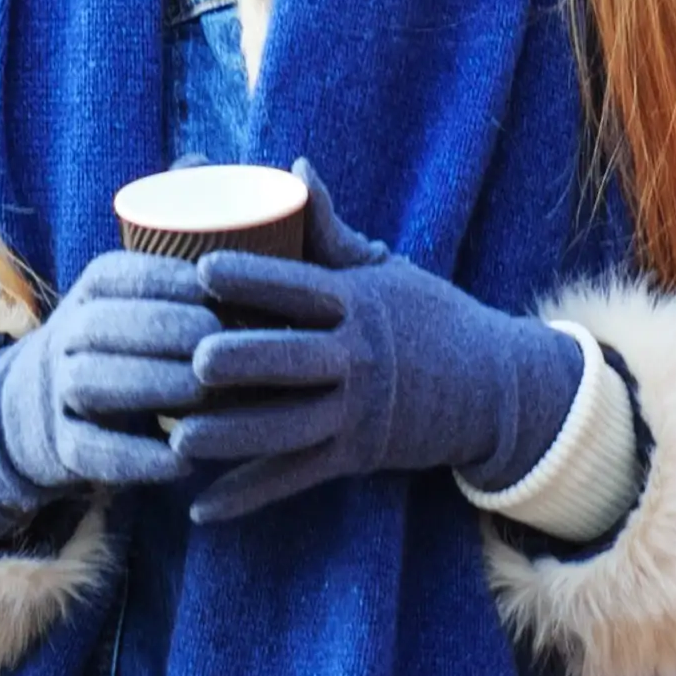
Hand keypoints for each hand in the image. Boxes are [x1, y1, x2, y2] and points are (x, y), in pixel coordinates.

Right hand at [0, 250, 217, 543]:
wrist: (38, 407)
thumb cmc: (125, 348)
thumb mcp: (140, 308)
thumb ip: (189, 297)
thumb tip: (267, 289)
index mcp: (90, 293)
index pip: (118, 276)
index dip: (168, 282)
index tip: (221, 289)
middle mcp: (65, 337)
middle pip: (100, 325)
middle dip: (161, 330)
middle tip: (217, 345)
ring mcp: (57, 393)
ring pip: (89, 382)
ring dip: (146, 385)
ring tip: (200, 394)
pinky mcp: (62, 446)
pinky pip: (90, 450)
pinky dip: (135, 457)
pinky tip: (181, 461)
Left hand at [168, 174, 584, 524]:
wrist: (492, 387)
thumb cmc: (428, 317)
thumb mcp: (385, 270)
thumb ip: (330, 230)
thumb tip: (294, 167)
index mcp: (357, 303)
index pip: (301, 287)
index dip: (253, 277)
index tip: (203, 268)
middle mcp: (356, 357)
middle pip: (294, 360)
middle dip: (246, 361)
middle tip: (195, 359)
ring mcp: (356, 412)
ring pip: (288, 429)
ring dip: (235, 438)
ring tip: (182, 440)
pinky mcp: (354, 457)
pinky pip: (293, 479)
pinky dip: (247, 496)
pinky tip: (201, 509)